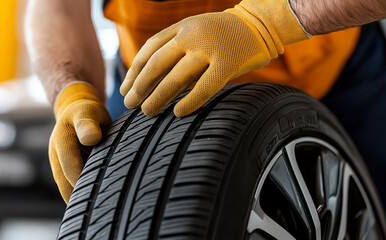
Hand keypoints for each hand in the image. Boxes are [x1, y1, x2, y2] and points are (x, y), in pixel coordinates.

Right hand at [49, 82, 110, 202]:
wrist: (76, 111)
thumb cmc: (87, 112)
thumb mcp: (88, 112)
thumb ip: (88, 124)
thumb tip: (91, 138)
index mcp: (61, 138)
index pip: (69, 164)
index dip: (80, 179)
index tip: (95, 191)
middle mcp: (55, 152)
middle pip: (63, 181)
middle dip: (77, 195)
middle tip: (97, 208)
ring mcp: (57, 162)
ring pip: (64, 186)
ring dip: (77, 197)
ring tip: (95, 209)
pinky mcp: (62, 169)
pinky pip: (68, 185)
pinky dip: (78, 194)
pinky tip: (92, 203)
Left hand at [120, 0, 309, 116]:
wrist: (260, 24)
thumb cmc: (223, 35)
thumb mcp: (194, 32)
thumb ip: (174, 49)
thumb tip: (147, 80)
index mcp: (181, 27)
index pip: (149, 50)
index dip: (134, 71)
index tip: (125, 88)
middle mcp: (191, 36)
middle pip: (156, 64)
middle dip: (139, 86)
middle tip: (129, 104)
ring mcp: (209, 49)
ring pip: (176, 77)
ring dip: (158, 96)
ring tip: (147, 112)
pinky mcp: (228, 64)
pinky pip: (204, 87)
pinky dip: (189, 102)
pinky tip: (178, 113)